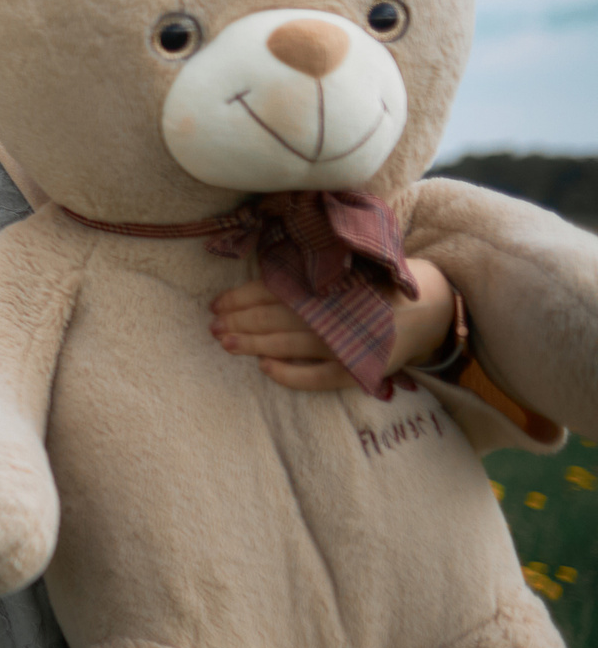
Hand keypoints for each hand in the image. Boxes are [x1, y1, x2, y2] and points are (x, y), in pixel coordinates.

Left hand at [211, 258, 454, 390]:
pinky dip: (290, 374)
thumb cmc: (379, 284)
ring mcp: (350, 342)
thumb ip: (311, 274)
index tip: (216, 303)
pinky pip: (318, 377)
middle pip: (277, 317)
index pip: (278, 289)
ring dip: (253, 344)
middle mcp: (339, 311)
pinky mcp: (361, 368)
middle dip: (240, 322)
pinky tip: (266, 368)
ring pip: (290, 344)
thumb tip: (257, 284)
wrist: (434, 307)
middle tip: (212, 326)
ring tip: (225, 343)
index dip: (243, 297)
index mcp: (333, 283)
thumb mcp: (348, 269)